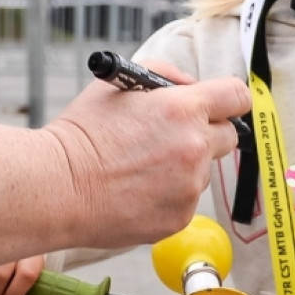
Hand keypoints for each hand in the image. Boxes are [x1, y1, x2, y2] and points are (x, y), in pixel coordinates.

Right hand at [44, 63, 250, 246]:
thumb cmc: (82, 134)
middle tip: (174, 136)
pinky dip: (169, 195)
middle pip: (228, 136)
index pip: (236, 97)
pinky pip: (185, 200)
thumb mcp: (119, 84)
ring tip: (141, 167)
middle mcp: (194, 148)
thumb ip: (166, 76)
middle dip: (207, 132)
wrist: (58, 187)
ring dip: (184, 166)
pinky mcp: (179, 218)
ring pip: (203, 172)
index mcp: (183, 110)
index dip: (230, 98)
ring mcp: (189, 187)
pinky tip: (136, 190)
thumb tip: (191, 87)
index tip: (223, 104)